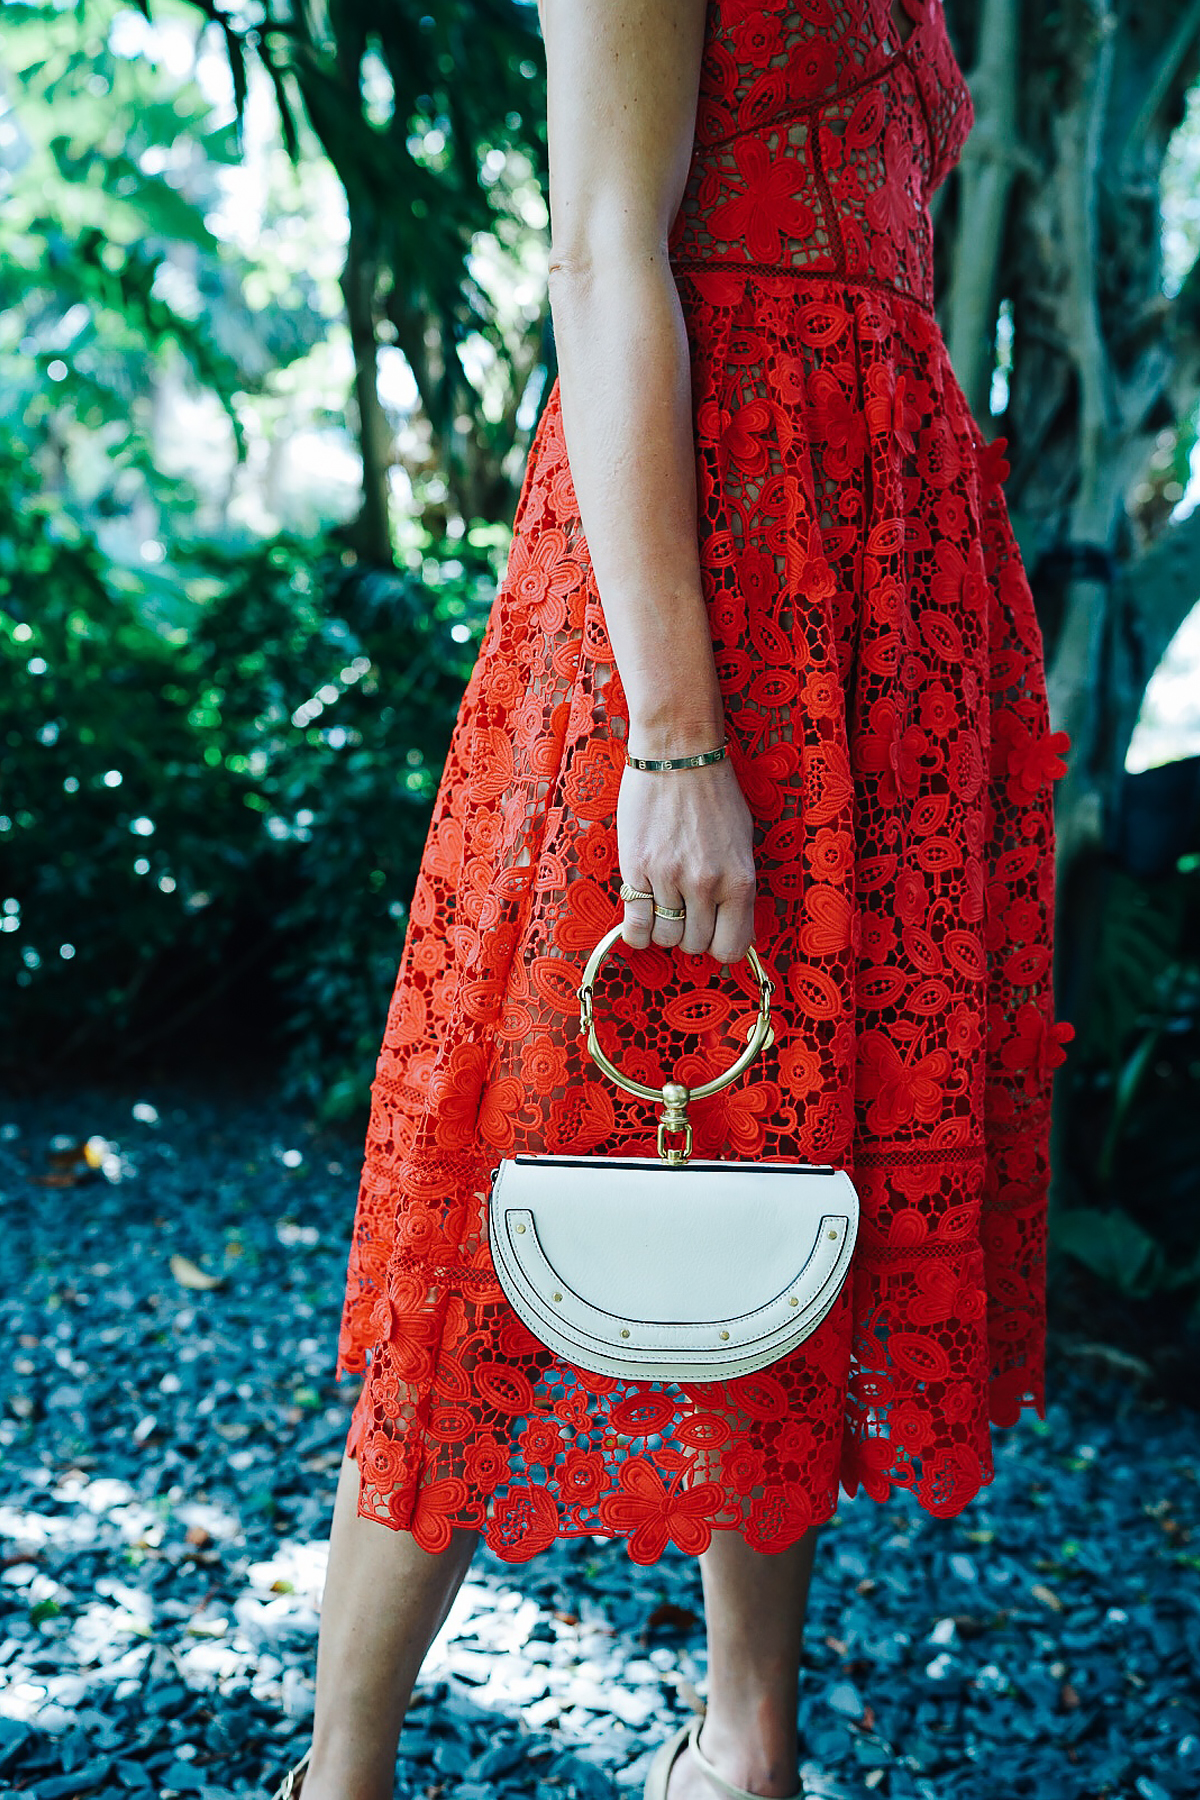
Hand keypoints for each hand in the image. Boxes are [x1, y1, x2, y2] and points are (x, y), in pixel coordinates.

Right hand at [617, 756, 757, 963]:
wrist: (678, 755)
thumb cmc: (714, 794)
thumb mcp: (743, 843)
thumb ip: (738, 887)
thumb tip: (733, 925)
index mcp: (740, 880)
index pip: (731, 947)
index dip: (720, 945)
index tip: (713, 933)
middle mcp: (706, 884)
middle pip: (694, 945)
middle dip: (690, 934)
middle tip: (686, 911)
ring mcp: (669, 878)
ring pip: (665, 937)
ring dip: (664, 929)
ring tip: (664, 905)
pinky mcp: (636, 868)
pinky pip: (635, 925)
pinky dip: (637, 930)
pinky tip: (641, 914)